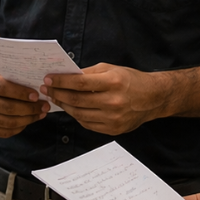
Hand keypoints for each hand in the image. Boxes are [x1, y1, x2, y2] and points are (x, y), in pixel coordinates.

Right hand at [0, 65, 48, 137]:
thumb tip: (39, 85)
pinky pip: (5, 132)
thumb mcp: (1, 73)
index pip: (3, 88)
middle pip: (7, 108)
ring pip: (8, 122)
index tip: (36, 96)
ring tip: (40, 114)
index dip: (21, 93)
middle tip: (44, 106)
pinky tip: (28, 121)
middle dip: (29, 108)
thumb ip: (15, 77)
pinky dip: (20, 127)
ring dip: (28, 119)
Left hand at [42, 63, 166, 134]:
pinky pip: (88, 124)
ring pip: (79, 114)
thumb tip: (65, 76)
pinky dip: (76, 116)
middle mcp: (113, 102)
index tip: (48, 79)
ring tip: (56, 98)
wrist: (153, 98)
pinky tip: (70, 108)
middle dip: (58, 94)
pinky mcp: (113, 130)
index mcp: (113, 82)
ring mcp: (113, 118)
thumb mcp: (110, 69)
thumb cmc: (130, 80)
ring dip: (64, 106)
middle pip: (77, 100)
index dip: (61, 82)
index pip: (79, 83)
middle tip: (46, 89)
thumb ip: (88, 73)